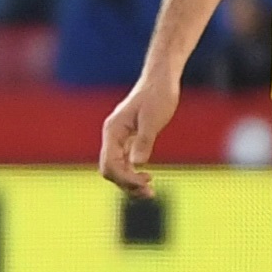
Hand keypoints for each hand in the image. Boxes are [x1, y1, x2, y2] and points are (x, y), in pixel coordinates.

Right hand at [99, 73, 178, 197]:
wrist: (161, 79)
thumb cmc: (158, 95)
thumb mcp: (153, 119)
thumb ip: (144, 140)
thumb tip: (138, 163)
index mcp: (113, 130)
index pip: (109, 163)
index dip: (125, 178)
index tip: (147, 182)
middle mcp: (112, 135)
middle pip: (110, 170)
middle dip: (126, 184)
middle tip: (150, 192)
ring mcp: (119, 138)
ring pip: (116, 168)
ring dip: (129, 182)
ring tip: (150, 192)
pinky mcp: (129, 139)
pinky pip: (124, 162)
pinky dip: (132, 174)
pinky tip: (147, 178)